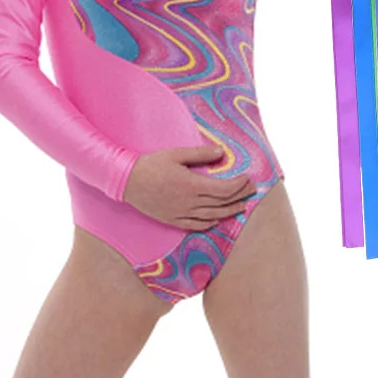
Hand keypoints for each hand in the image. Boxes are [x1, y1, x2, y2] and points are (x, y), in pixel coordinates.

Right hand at [122, 144, 254, 229]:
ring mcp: (181, 213)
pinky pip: (196, 225)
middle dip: (239, 196)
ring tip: (241, 206)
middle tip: (251, 191)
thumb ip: (200, 154)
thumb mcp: (176, 154)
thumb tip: (221, 152)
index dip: (239, 185)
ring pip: (212, 215)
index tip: (248, 178)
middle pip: (222, 202)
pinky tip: (217, 218)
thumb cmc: (150, 165)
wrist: (126, 181)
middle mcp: (190, 202)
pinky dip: (210, 222)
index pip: (224, 189)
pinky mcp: (173, 220)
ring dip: (230, 211)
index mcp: (192, 185)